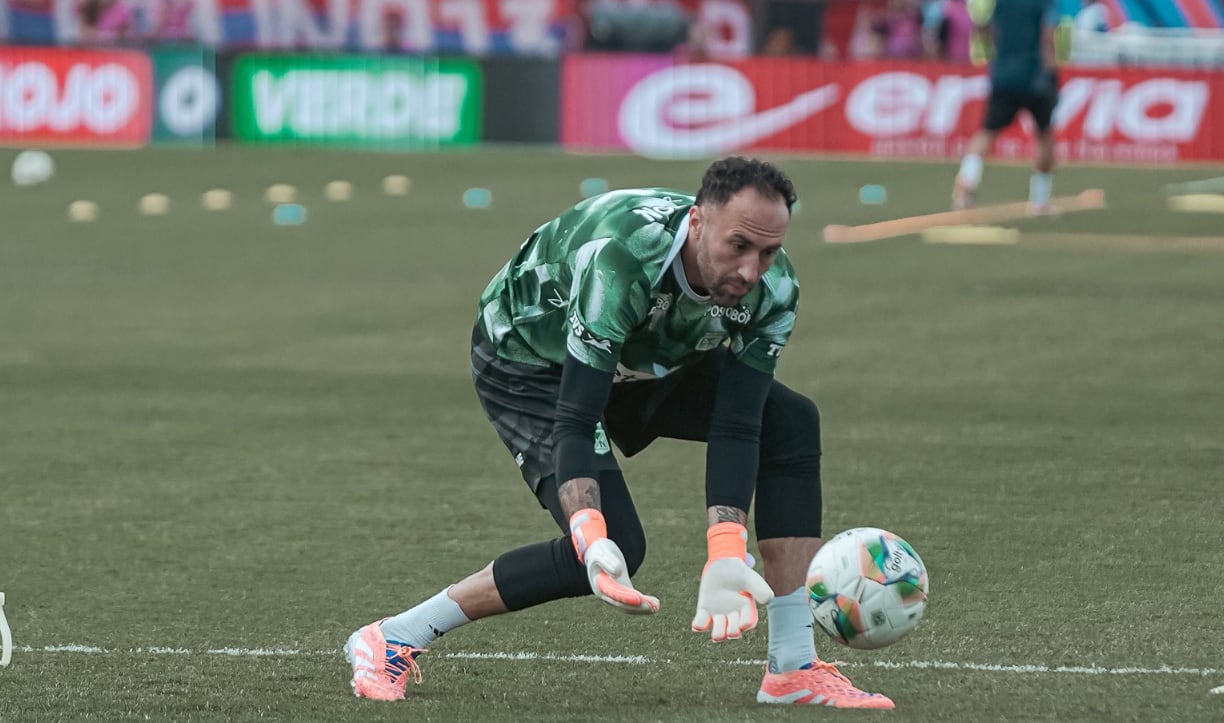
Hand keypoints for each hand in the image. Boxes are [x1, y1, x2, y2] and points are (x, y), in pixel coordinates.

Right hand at [583, 537, 659, 614]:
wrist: (598, 553)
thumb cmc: (600, 551)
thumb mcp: (601, 553)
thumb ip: (608, 562)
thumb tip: (618, 572)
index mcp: (599, 584)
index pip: (613, 593)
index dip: (626, 597)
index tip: (639, 599)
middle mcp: (605, 593)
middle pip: (621, 603)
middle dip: (637, 606)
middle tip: (654, 607)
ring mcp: (614, 595)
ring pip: (628, 606)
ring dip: (642, 608)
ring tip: (656, 606)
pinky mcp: (622, 593)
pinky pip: (632, 602)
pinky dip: (643, 603)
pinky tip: (654, 603)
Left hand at [691, 522, 773, 641]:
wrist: (722, 564)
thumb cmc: (739, 573)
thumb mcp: (751, 579)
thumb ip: (761, 589)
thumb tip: (768, 601)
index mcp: (746, 611)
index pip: (748, 622)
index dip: (746, 624)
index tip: (743, 623)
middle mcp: (733, 617)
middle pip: (733, 632)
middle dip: (733, 631)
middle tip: (731, 626)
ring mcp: (718, 615)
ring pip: (719, 633)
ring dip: (718, 633)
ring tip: (718, 628)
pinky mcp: (704, 611)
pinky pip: (701, 623)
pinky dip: (699, 625)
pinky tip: (697, 624)